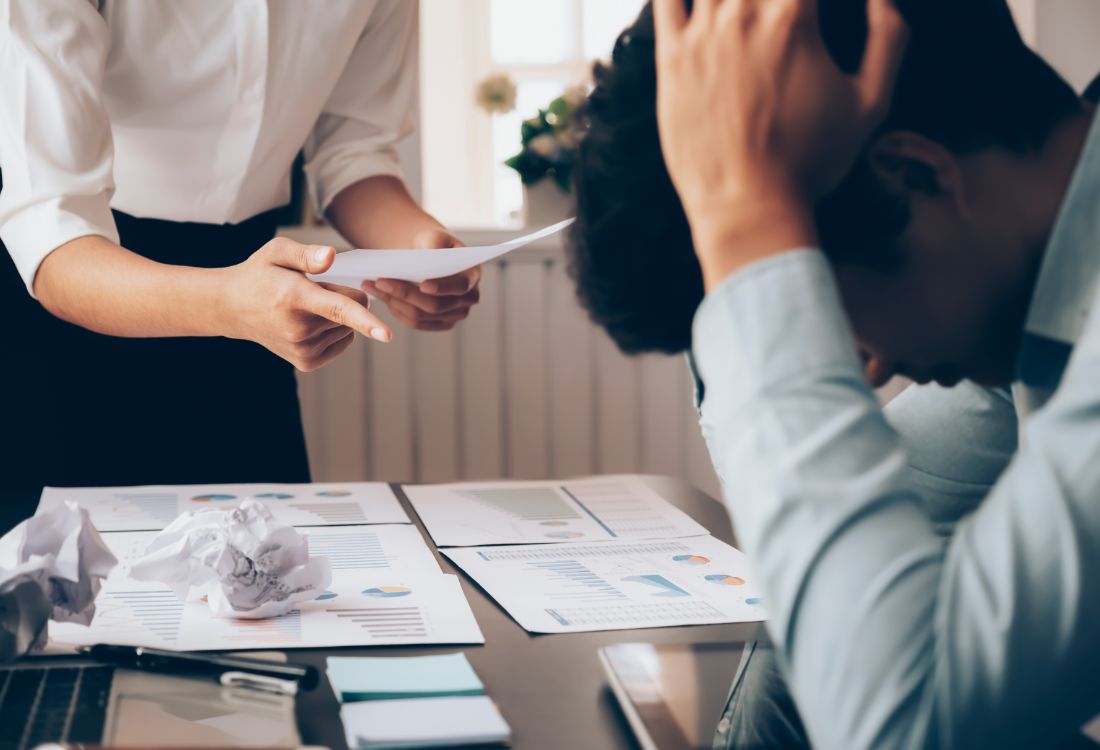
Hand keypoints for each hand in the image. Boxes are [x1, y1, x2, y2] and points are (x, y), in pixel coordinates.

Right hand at [220, 237, 390, 370]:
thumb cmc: (261, 274)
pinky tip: (310, 321)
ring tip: (304, 306)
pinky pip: (343, 341)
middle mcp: (300, 328)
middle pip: (352, 310)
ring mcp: (302, 349)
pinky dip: (335, 330)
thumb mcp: (277, 251)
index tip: (386, 335)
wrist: (233, 308)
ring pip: (348, 327)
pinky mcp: (306, 362)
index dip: (366, 321)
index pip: (338, 309)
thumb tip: (332, 257)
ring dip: (336, 315)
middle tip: (309, 289)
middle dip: (340, 295)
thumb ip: (306, 254)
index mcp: (295, 297)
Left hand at [362, 228, 481, 331]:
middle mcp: (468, 299)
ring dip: (394, 302)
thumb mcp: (433, 236)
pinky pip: (416, 322)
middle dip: (405, 294)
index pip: (461, 286)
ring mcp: (454, 315)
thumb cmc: (433, 243)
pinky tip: (381, 296)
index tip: (423, 285)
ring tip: (371, 286)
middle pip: (436, 306)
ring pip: (422, 316)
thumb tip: (425, 258)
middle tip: (380, 281)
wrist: (429, 256)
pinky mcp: (439, 323)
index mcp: (472, 275)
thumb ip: (432, 244)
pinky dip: (396, 310)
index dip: (443, 288)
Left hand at [653, 0, 907, 284]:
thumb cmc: (810, 161)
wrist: (745, 206)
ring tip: (749, 10)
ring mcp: (702, 33)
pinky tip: (702, 2)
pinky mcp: (670, 58)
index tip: (814, 7)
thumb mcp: (870, 102)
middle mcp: (743, 13)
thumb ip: (888, 37)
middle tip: (785, 12)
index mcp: (795, 16)